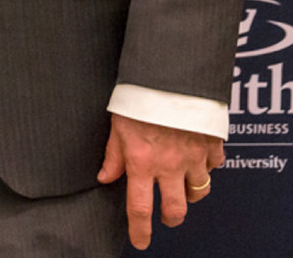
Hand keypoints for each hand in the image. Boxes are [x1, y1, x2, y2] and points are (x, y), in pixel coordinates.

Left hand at [96, 112, 222, 248]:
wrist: (169, 77)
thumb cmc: (138, 99)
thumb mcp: (116, 126)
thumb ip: (113, 155)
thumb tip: (104, 177)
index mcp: (141, 163)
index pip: (139, 207)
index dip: (140, 230)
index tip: (141, 242)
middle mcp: (169, 165)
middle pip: (176, 208)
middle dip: (171, 217)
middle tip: (166, 216)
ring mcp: (193, 157)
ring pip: (199, 191)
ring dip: (191, 194)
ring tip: (182, 187)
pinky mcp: (211, 145)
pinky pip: (215, 166)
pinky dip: (208, 167)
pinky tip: (199, 161)